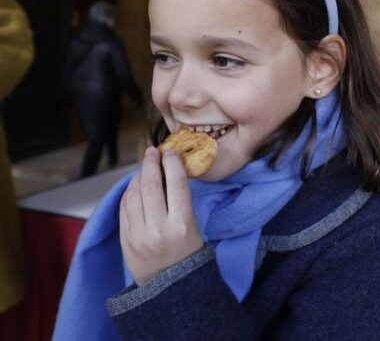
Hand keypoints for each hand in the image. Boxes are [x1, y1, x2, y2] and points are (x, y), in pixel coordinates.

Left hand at [120, 147, 203, 284]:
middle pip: (151, 186)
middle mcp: (158, 229)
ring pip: (133, 195)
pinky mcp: (125, 240)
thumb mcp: (194, 228)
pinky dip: (129, 192)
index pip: (176, 185)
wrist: (170, 288)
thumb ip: (179, 202)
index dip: (172, 164)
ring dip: (138, 176)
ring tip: (144, 167)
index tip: (170, 152)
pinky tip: (135, 185)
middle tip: (153, 152)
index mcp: (182, 225)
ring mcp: (138, 235)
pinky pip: (124, 208)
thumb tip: (167, 172)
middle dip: (151, 164)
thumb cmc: (188, 254)